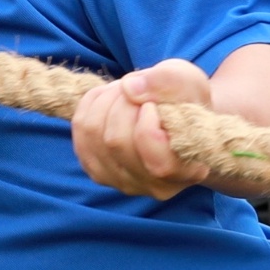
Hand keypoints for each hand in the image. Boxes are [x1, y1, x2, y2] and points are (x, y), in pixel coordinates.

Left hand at [70, 59, 213, 199]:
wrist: (175, 115)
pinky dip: (91, 105)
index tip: (153, 105)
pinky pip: (80, 132)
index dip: (148, 126)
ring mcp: (123, 183)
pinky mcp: (98, 171)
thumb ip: (168, 82)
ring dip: (106, 100)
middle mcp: (156, 187)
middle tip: (137, 89)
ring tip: (126, 91)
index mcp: (189, 172)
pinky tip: (110, 98)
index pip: (158, 164)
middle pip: (117, 142)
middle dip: (123, 103)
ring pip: (93, 135)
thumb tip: (130, 88)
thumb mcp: (189, 82)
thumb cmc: (188, 101)